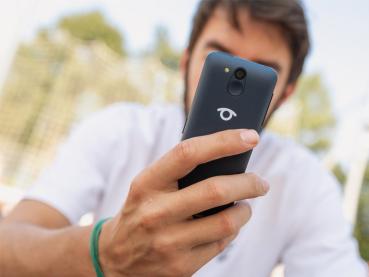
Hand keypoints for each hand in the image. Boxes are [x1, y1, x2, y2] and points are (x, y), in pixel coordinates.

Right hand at [98, 129, 268, 276]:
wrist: (115, 257)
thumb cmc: (141, 210)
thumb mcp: (149, 185)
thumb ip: (179, 170)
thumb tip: (226, 153)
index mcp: (147, 184)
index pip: (188, 154)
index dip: (223, 142)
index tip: (250, 137)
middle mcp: (155, 213)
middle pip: (216, 190)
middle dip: (249, 183)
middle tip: (260, 182)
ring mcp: (168, 243)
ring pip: (227, 221)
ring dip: (244, 210)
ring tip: (245, 205)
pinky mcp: (181, 266)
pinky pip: (222, 243)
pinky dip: (232, 230)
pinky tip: (227, 225)